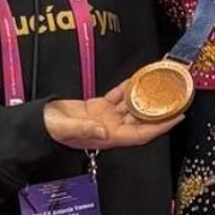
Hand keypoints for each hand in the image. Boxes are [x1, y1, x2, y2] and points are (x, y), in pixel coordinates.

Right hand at [43, 80, 183, 149]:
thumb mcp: (64, 128)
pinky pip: (118, 97)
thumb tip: (105, 129)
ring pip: (132, 107)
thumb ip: (85, 128)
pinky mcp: (98, 107)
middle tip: (176, 96)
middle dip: (160, 111)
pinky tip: (137, 79)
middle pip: (142, 120)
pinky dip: (128, 88)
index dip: (161, 126)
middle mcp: (111, 128)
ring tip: (160, 85)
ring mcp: (106, 118)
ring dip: (146, 97)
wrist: (37, 123)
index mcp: (107, 136)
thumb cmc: (49, 129)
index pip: (141, 133)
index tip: (177, 116)